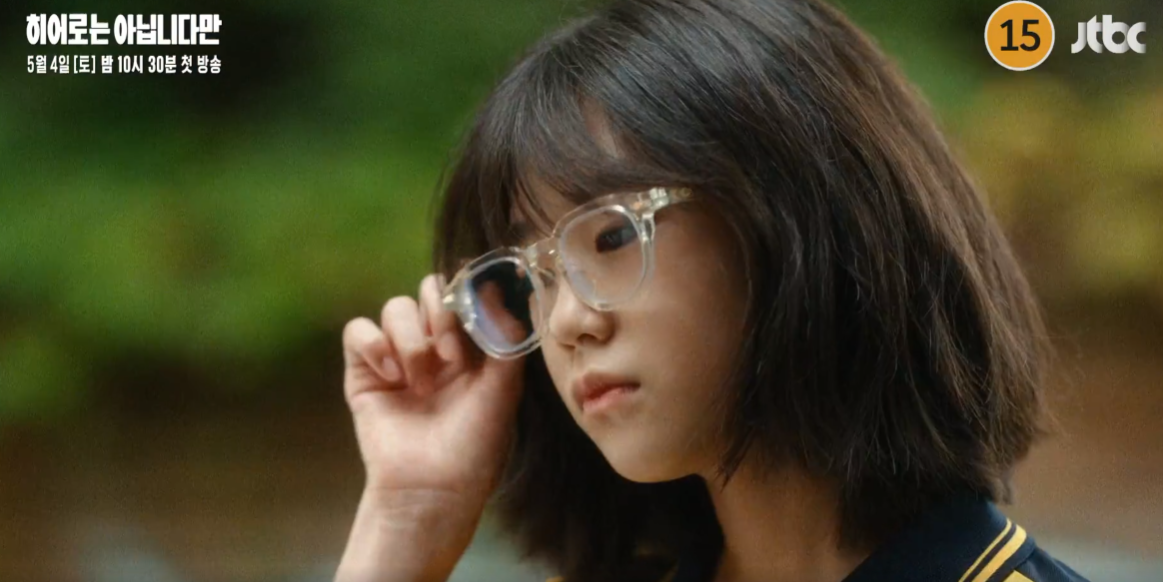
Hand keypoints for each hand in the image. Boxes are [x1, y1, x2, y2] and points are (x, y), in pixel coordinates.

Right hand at [341, 273, 526, 511]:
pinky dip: (374, 344)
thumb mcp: (504, 390)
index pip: (462, 297)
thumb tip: (496, 290)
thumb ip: (506, 339)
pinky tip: (391, 374)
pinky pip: (358, 330)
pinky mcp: (363, 371)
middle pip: (427, 293)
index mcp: (468, 348)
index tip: (473, 319)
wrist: (432, 486)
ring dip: (411, 339)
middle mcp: (432, 346)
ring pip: (395, 307)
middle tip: (450, 355)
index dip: (466, 298)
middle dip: (440, 315)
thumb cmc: (474, 443)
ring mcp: (396, 356)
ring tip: (421, 381)